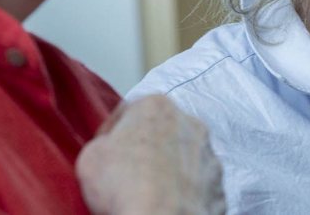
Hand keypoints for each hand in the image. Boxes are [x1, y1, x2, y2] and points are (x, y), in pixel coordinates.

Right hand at [76, 94, 224, 214]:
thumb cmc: (125, 186)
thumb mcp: (91, 156)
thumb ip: (103, 143)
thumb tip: (109, 150)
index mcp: (157, 106)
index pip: (129, 112)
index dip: (112, 132)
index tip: (105, 151)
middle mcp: (190, 124)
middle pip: (161, 132)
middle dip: (146, 148)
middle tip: (126, 173)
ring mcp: (209, 155)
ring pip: (183, 157)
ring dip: (168, 170)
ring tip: (148, 192)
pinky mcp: (219, 185)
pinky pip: (197, 185)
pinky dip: (184, 193)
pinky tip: (167, 204)